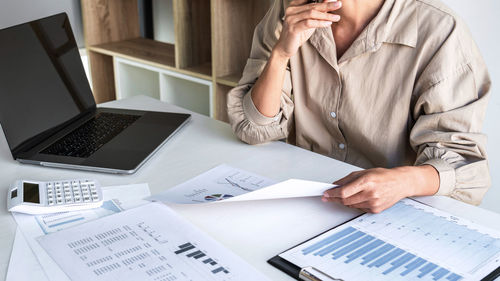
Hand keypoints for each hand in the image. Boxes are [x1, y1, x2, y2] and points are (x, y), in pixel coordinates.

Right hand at [273, 0, 341, 58]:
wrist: (285, 47)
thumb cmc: (298, 33)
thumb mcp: (308, 20)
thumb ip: (316, 12)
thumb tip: (328, 1)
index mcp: (294, 5)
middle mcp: (291, 10)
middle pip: (312, 5)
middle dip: (327, 5)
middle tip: (338, 4)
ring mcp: (291, 19)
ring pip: (311, 13)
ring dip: (326, 15)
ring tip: (336, 17)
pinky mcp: (293, 28)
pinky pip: (309, 23)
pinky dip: (320, 23)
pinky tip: (328, 24)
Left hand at [322, 166, 438, 212]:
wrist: (400, 183)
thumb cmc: (383, 176)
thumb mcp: (364, 172)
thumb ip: (347, 179)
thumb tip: (334, 185)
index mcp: (367, 181)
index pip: (344, 192)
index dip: (333, 194)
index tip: (326, 194)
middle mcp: (371, 193)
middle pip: (346, 200)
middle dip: (335, 198)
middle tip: (328, 196)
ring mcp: (374, 203)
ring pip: (351, 206)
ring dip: (344, 201)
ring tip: (342, 196)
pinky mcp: (376, 210)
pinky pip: (359, 209)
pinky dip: (354, 204)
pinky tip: (356, 198)